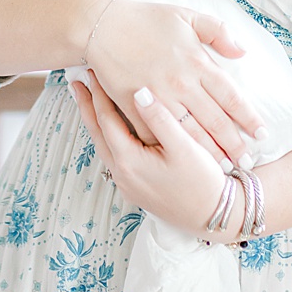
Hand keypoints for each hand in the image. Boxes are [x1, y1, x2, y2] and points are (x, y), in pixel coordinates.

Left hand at [70, 76, 228, 237]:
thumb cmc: (203, 183)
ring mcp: (126, 184)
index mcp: (129, 161)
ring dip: (97, 122)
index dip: (98, 94)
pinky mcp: (135, 189)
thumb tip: (138, 92)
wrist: (216, 217)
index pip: (106, 120)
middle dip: (87, 106)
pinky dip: (110, 137)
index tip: (92, 73)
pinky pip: (115, 156)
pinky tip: (114, 129)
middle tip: (76, 83)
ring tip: (91, 102)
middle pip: (97, 133)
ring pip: (104, 145)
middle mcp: (121, 174)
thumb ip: (160, 119)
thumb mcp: (184, 147)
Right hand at [81, 0, 261, 166]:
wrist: (102, 25)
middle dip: (234, 144)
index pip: (232, 97)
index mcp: (197, 62)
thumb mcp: (186, 16)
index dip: (249, 118)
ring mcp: (158, 97)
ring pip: (190, 132)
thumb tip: (242, 51)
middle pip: (215, 121)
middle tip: (248, 161)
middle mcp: (181, 83)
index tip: (262, 133)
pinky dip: (172, 147)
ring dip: (209, 151)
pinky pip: (157, 132)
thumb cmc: (144, 19)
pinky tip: (184, 159)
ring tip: (224, 166)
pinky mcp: (135, 106)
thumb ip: (217, 31)